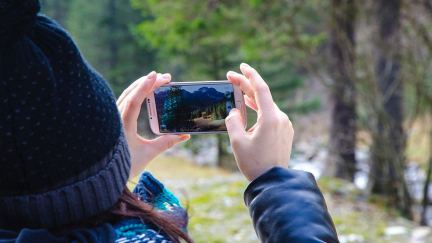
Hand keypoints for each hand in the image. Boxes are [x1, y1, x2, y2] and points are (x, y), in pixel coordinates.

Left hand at [117, 71, 189, 178]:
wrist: (104, 176)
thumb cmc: (126, 165)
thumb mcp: (148, 153)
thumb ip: (166, 142)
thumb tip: (185, 135)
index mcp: (123, 125)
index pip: (134, 100)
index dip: (145, 86)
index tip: (156, 75)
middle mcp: (116, 118)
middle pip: (131, 93)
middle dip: (148, 82)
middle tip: (166, 77)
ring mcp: (113, 118)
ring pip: (126, 95)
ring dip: (142, 86)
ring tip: (157, 80)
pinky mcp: (114, 120)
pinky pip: (124, 101)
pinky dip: (135, 94)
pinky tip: (144, 92)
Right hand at [226, 63, 293, 180]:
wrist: (274, 182)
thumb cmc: (255, 163)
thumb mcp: (237, 142)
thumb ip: (233, 122)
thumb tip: (234, 111)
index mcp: (271, 118)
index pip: (261, 89)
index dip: (250, 75)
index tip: (241, 66)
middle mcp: (281, 118)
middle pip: (262, 96)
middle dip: (246, 86)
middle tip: (231, 77)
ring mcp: (284, 125)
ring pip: (266, 106)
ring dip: (251, 98)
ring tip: (238, 91)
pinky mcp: (285, 132)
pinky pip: (270, 116)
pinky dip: (259, 110)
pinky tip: (249, 110)